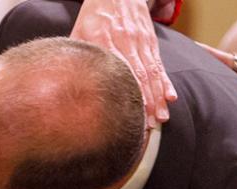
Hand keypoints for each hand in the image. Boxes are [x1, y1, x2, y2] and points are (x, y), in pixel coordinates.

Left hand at [72, 0, 176, 127]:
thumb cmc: (94, 15)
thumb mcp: (80, 32)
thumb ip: (78, 56)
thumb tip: (65, 82)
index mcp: (105, 40)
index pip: (118, 71)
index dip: (126, 93)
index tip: (129, 114)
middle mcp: (127, 42)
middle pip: (139, 76)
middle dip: (146, 103)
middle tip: (148, 125)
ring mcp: (141, 42)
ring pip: (152, 73)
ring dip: (158, 97)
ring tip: (161, 118)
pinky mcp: (150, 42)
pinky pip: (159, 65)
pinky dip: (165, 82)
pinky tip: (171, 97)